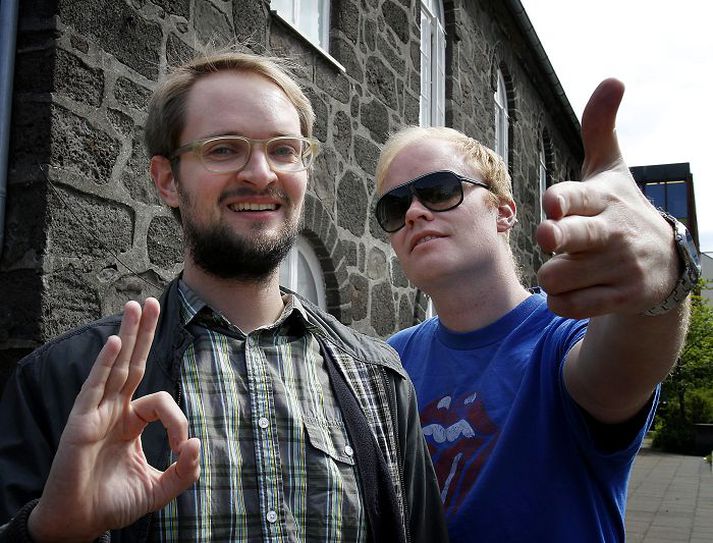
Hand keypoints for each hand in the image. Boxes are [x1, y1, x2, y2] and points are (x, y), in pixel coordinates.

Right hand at [28, 298, 200, 541]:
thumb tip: (198, 443)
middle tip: (152, 302)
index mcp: (131, 422)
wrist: (79, 525)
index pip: (161, 402)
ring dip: (127, 334)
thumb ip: (183, 472)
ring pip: (115, 366)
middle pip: (132, 363)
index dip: (178, 420)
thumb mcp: (158, 489)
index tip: (183, 447)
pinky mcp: (80, 423)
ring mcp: (96, 414)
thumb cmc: (113, 504)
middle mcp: (113, 412)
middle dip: (144, 333)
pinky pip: (94, 387)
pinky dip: (104, 363)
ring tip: (136, 305)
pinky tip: (114, 341)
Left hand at [535, 79, 678, 318]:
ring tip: (563, 268)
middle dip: (554, 238)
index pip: (574, 196)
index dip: (560, 201)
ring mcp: (619, 267)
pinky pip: (570, 306)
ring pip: (558, 276)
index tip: (553, 206)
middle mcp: (612, 232)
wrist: (664, 263)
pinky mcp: (621, 298)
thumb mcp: (611, 170)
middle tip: (551, 236)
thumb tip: (613, 79)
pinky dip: (560, 301)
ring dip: (550, 275)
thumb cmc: (619, 209)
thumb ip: (600, 129)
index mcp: (604, 197)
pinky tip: (568, 290)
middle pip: (569, 237)